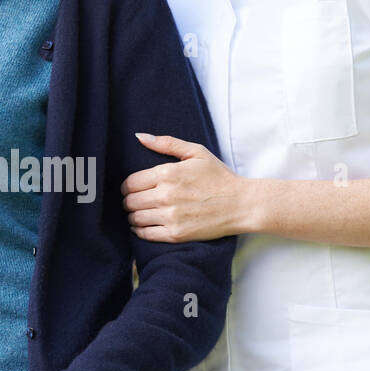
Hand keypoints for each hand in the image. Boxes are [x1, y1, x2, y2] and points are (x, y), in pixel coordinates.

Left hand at [121, 133, 249, 241]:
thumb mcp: (196, 152)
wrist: (241, 204)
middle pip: (130, 201)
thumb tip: (139, 136)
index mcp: (168, 173)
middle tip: (135, 201)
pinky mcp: (176, 234)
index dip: (127, 186)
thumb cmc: (219, 177)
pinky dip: (139, 231)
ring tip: (140, 213)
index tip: (132, 188)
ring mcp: (170, 216)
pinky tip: (145, 226)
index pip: (130, 182)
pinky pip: (145, 234)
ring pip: (135, 218)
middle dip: (129, 201)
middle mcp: (166, 195)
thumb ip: (167, 143)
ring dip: (133, 216)